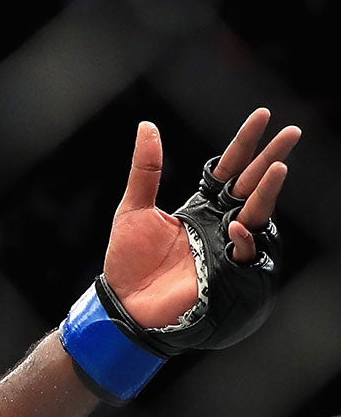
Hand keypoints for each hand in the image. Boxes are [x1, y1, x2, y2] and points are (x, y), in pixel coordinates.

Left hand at [104, 110, 297, 328]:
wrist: (123, 301)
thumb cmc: (128, 260)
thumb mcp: (133, 209)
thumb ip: (146, 169)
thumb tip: (147, 126)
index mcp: (201, 205)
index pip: (229, 167)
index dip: (246, 142)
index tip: (263, 115)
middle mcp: (218, 221)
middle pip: (251, 183)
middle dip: (272, 157)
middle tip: (292, 132)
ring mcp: (224, 244)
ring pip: (256, 212)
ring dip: (268, 191)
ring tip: (279, 167)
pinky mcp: (225, 270)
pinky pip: (245, 251)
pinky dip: (244, 237)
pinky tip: (236, 225)